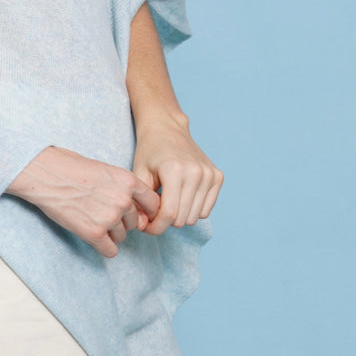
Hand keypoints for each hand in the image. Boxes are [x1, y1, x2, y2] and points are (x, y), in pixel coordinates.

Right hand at [5, 145, 160, 257]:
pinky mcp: (94, 233)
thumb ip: (124, 188)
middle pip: (135, 222)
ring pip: (122, 237)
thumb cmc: (70, 167)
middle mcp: (123, 200)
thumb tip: (137, 212)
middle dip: (122, 220)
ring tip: (91, 218)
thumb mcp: (105, 169)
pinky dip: (103, 246)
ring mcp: (109, 218)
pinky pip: (110, 250)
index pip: (153, 203)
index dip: (144, 209)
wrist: (44, 173)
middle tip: (100, 211)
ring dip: (110, 232)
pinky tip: (91, 235)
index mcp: (128, 181)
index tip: (135, 212)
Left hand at [131, 111, 222, 234]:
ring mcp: (209, 174)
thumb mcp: (138, 173)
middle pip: (183, 218)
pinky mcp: (218, 176)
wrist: (167, 128)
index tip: (147, 227)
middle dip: (166, 221)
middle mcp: (196, 172)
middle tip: (155, 212)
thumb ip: (140, 201)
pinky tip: (181, 196)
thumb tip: (143, 225)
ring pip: (195, 217)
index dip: (156, 227)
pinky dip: (193, 209)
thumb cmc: (149, 151)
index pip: (170, 214)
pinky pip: (206, 209)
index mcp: (174, 170)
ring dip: (180, 216)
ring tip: (167, 201)